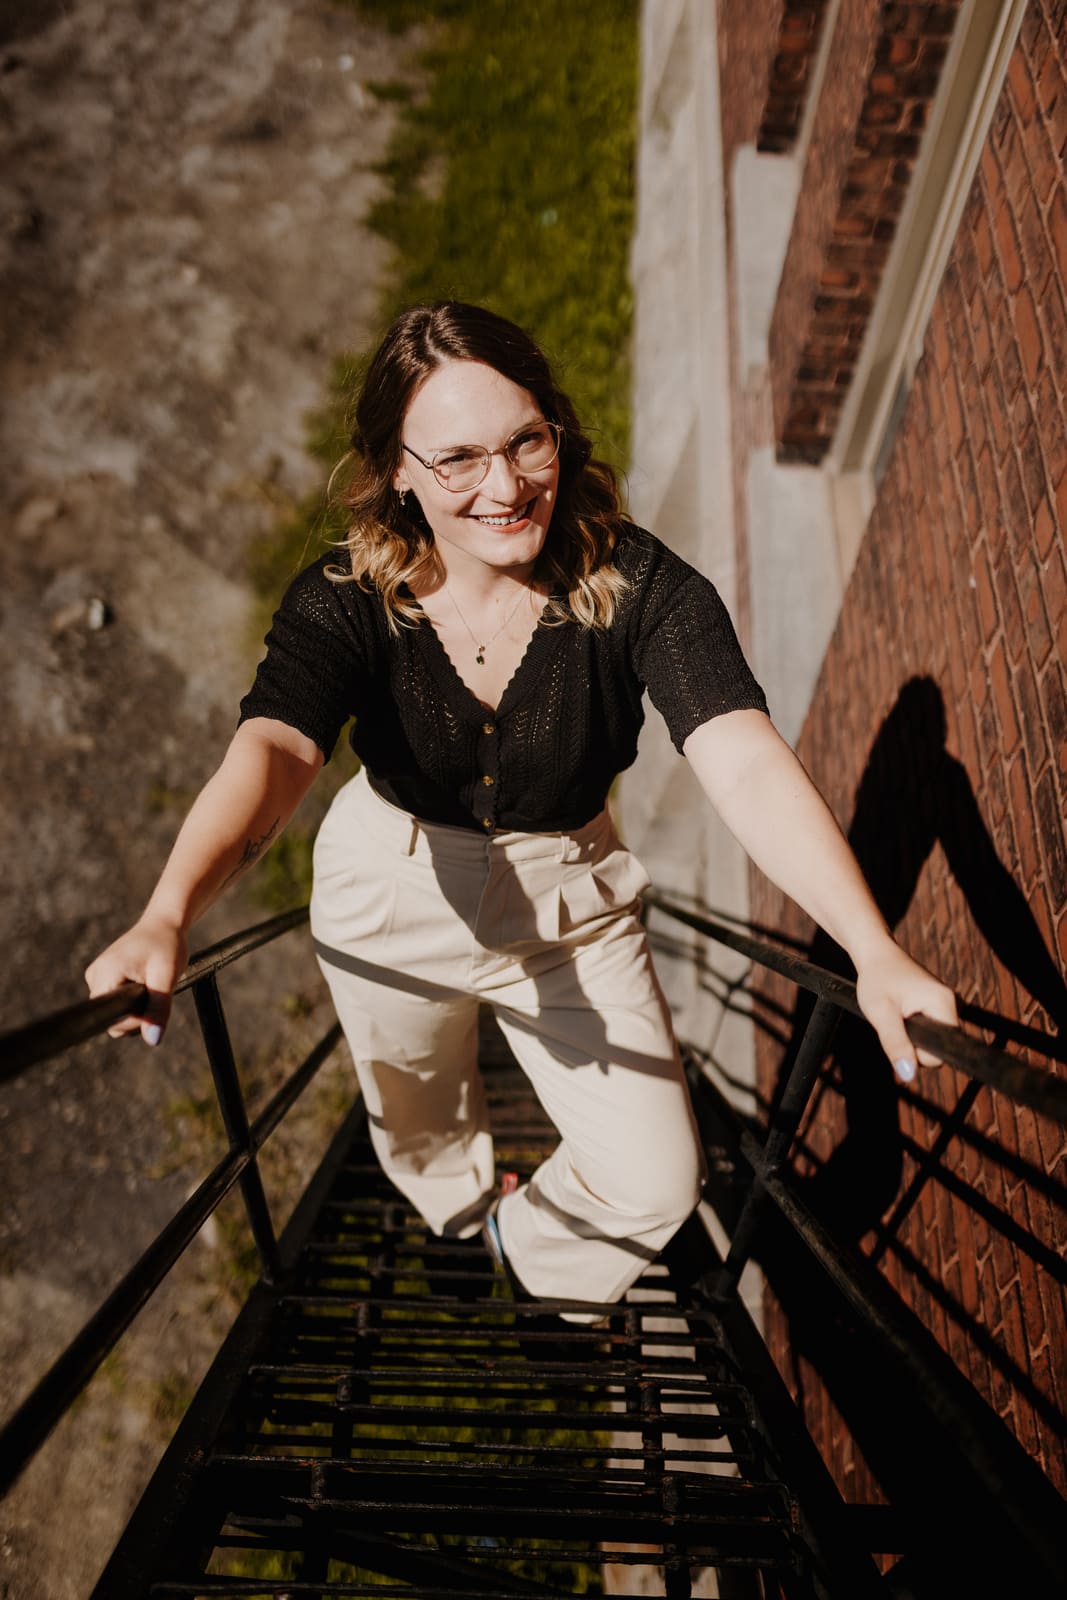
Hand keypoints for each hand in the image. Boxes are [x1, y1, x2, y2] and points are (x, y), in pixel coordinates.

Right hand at [84, 915, 188, 1045]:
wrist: (164, 923)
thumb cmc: (167, 945)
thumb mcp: (167, 976)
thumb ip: (158, 1008)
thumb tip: (153, 1040)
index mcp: (105, 974)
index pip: (111, 1020)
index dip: (134, 1020)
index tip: (153, 1001)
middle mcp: (95, 976)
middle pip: (112, 1019)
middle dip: (137, 1014)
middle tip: (156, 990)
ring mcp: (97, 975)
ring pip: (115, 1011)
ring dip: (135, 1006)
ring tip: (150, 982)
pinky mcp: (102, 976)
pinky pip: (115, 1000)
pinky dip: (131, 998)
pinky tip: (143, 981)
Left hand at [854, 938, 958, 1082]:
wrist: (875, 953)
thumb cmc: (877, 978)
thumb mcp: (881, 1013)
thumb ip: (895, 1044)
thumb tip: (908, 1074)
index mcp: (943, 1004)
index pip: (940, 1053)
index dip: (916, 1053)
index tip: (899, 1034)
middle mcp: (951, 1004)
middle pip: (936, 1049)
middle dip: (912, 1044)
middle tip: (892, 1021)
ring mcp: (945, 1005)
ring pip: (931, 1041)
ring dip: (911, 1036)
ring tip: (895, 1014)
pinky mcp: (937, 1006)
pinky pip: (929, 1031)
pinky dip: (913, 1029)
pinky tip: (901, 1014)